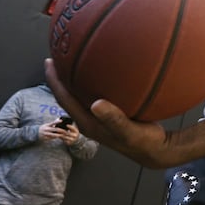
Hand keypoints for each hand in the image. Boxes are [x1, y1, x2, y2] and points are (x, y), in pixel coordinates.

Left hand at [44, 58, 172, 167]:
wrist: (155, 149)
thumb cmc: (142, 141)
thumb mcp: (129, 131)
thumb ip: (114, 119)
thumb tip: (96, 103)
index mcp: (88, 123)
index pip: (65, 99)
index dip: (55, 81)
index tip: (49, 62)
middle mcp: (89, 119)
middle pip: (67, 96)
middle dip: (60, 77)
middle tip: (58, 55)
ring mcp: (98, 117)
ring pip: (79, 95)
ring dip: (74, 79)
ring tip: (74, 60)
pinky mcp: (108, 113)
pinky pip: (92, 94)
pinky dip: (90, 81)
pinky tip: (99, 71)